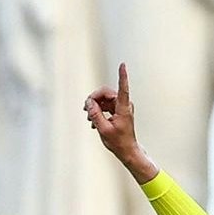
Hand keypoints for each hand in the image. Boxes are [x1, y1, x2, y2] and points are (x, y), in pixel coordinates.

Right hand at [81, 65, 157, 183]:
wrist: (126, 150)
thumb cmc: (118, 142)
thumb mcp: (103, 129)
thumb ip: (95, 114)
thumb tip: (89, 102)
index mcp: (123, 108)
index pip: (122, 88)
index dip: (122, 76)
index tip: (122, 64)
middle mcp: (123, 104)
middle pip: (105, 93)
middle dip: (93, 99)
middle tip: (86, 111)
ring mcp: (120, 107)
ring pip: (103, 99)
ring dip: (94, 106)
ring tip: (89, 118)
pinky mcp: (117, 110)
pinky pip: (104, 105)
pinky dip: (97, 111)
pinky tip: (92, 121)